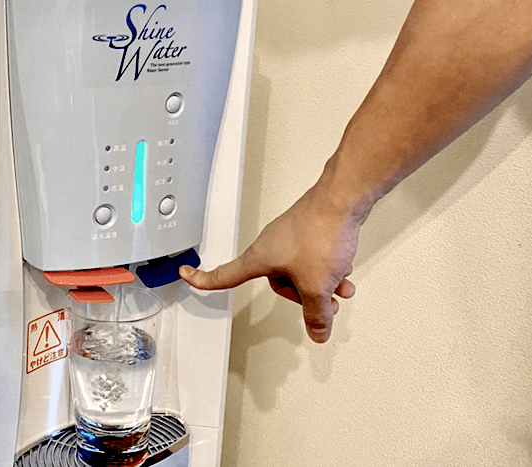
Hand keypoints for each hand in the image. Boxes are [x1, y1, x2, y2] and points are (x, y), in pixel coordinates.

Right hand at [179, 185, 362, 342]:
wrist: (343, 199)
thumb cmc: (320, 232)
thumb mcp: (317, 285)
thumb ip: (317, 314)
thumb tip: (318, 332)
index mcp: (259, 259)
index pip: (224, 275)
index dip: (204, 280)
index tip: (188, 276)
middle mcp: (270, 245)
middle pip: (276, 282)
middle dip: (302, 294)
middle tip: (322, 301)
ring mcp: (290, 236)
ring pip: (300, 270)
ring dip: (321, 282)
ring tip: (340, 286)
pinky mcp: (308, 229)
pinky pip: (312, 257)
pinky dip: (327, 267)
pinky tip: (343, 269)